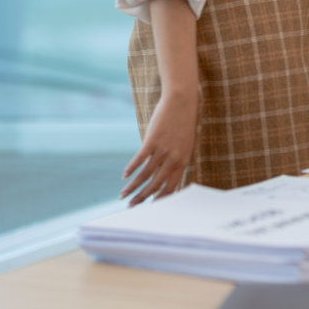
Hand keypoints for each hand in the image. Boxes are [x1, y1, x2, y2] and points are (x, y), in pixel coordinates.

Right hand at [120, 89, 196, 204]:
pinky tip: (124, 176)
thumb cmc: (183, 123)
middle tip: (131, 206)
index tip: (150, 207)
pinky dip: (131, 169)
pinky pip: (139, 160)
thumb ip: (175, 160)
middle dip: (142, 198)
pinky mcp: (152, 141)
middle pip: (156, 184)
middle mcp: (174, 158)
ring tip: (123, 195)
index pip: (172, 186)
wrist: (182, 101)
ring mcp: (163, 150)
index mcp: (183, 160)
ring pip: (145, 175)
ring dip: (132, 187)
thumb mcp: (185, 144)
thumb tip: (163, 174)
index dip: (160, 198)